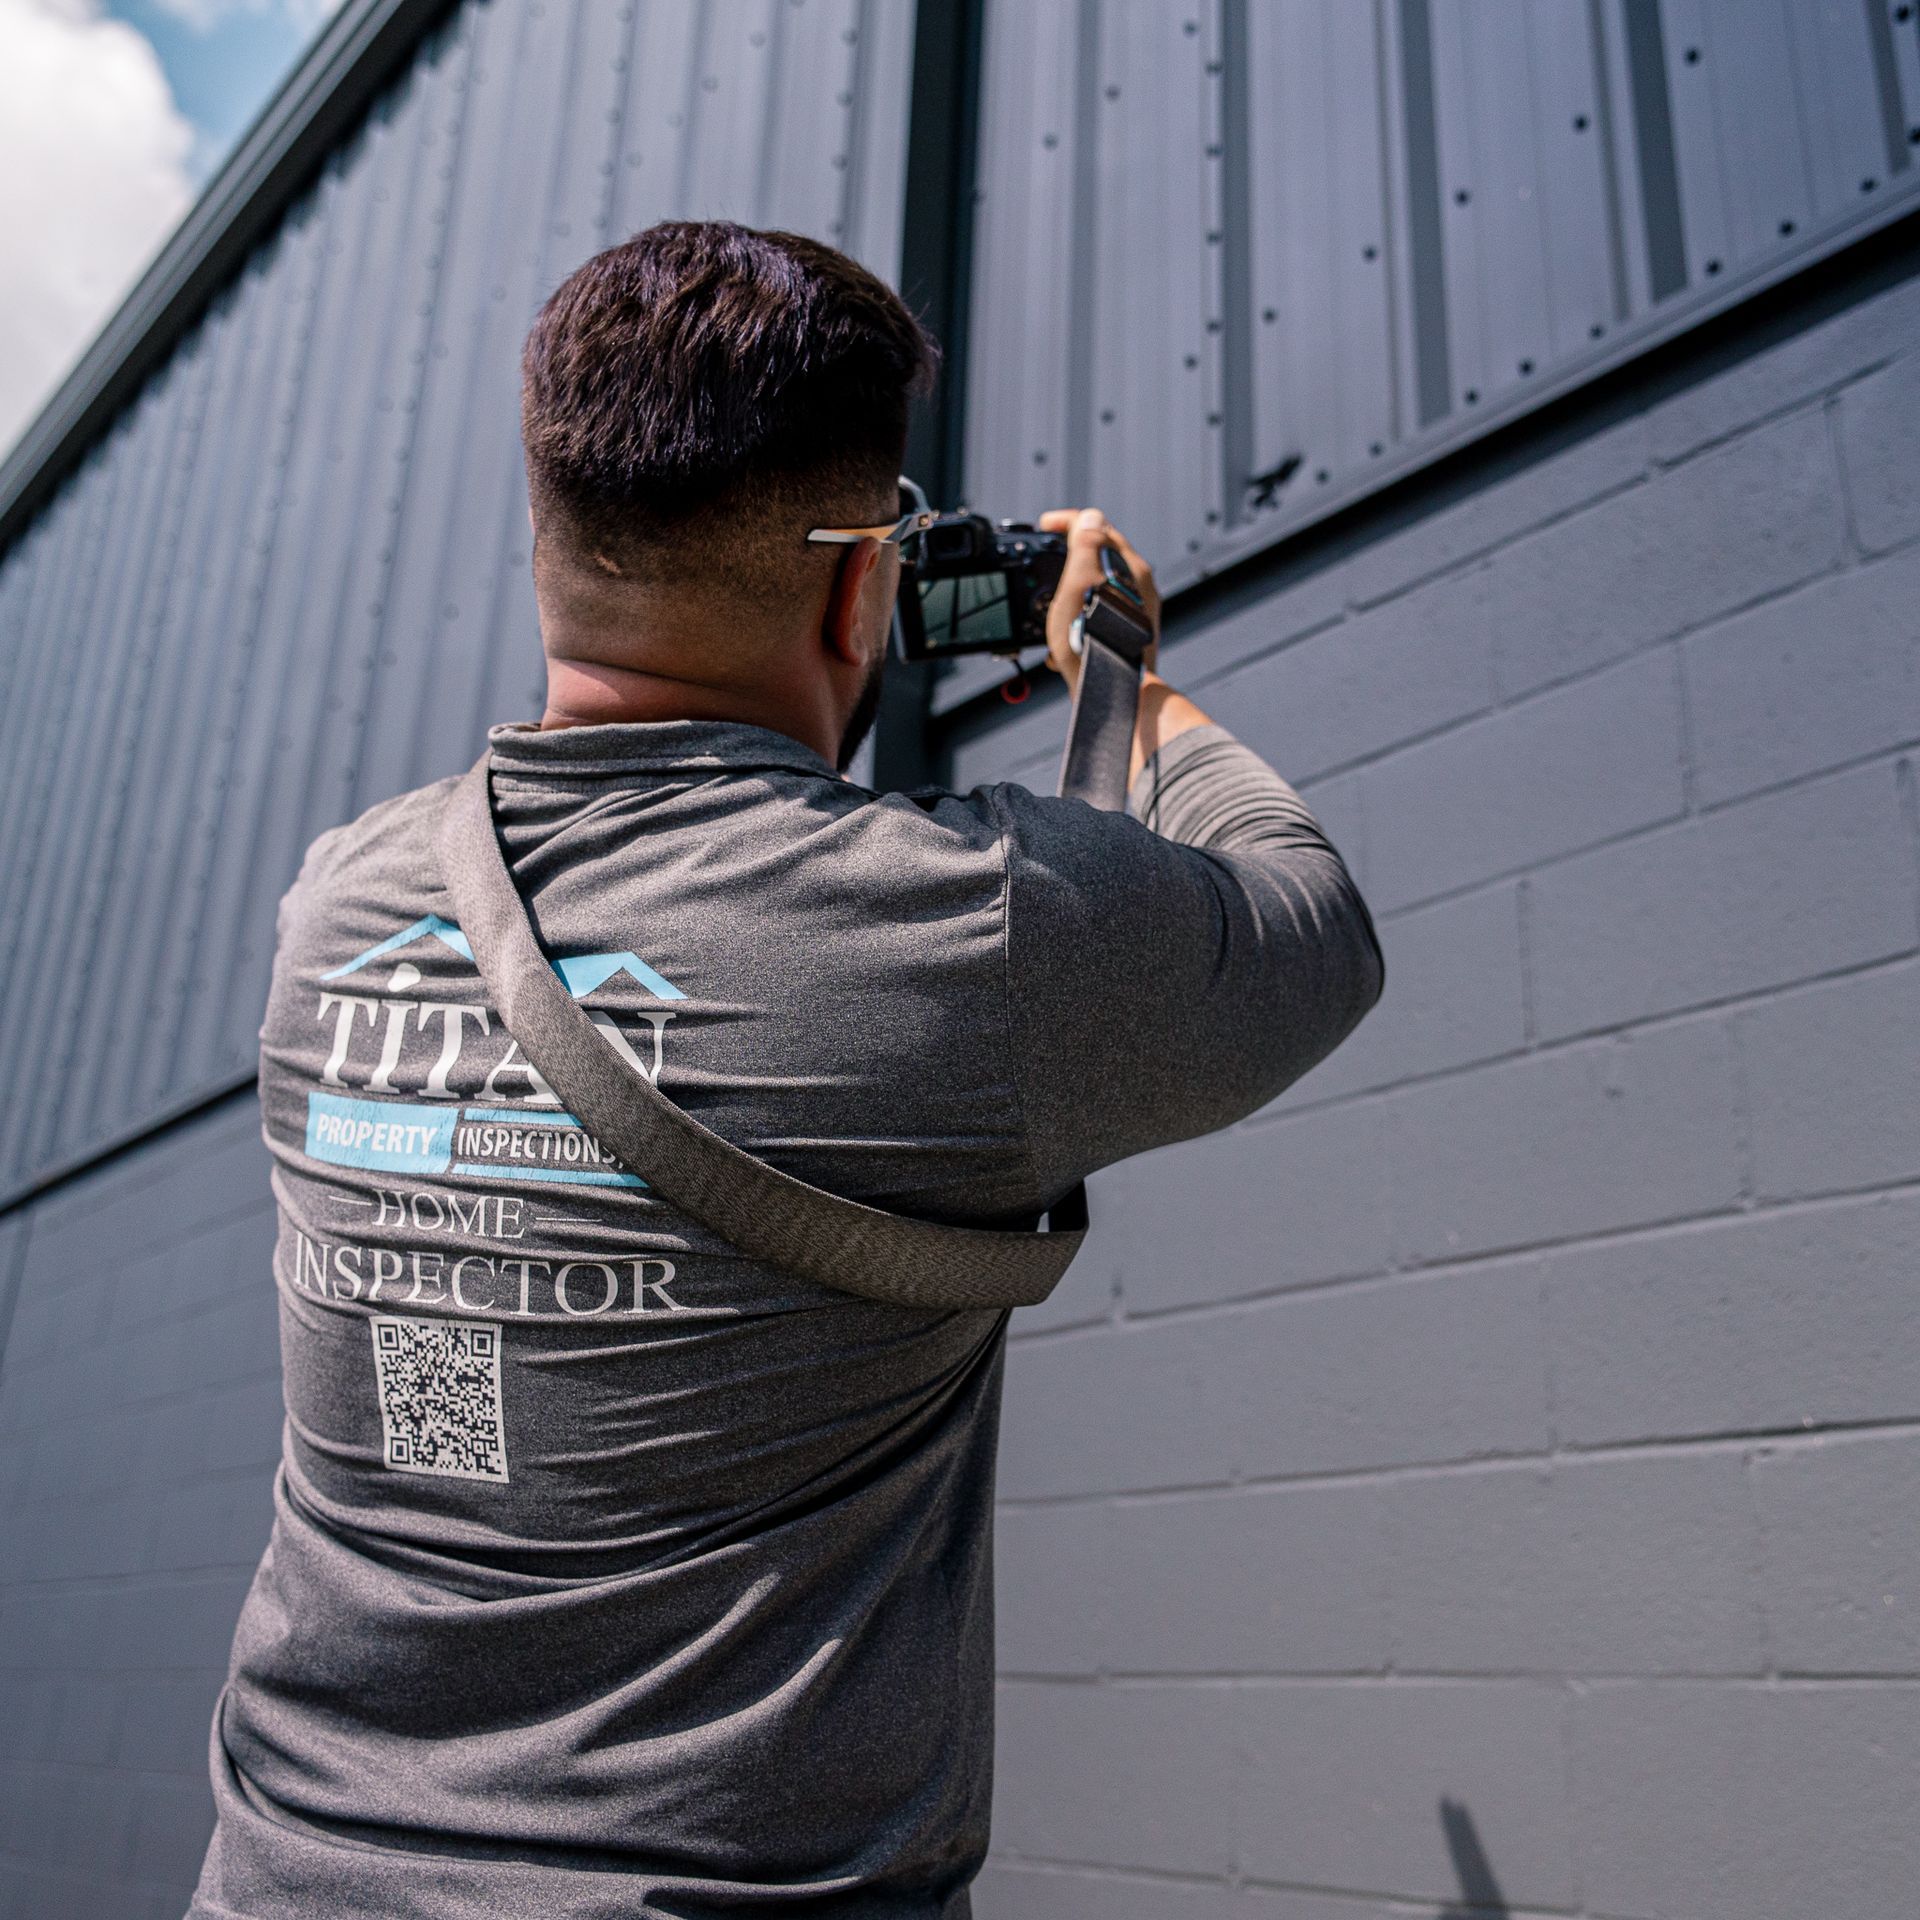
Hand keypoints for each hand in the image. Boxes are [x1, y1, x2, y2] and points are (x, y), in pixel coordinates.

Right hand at [1037, 508, 1160, 690]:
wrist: (1113, 692)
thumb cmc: (1091, 641)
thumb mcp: (1078, 585)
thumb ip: (1084, 545)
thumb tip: (1089, 517)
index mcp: (1127, 563)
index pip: (1095, 522)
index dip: (1066, 520)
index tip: (1045, 526)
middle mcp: (1138, 581)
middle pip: (1098, 551)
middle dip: (1068, 552)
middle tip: (1046, 562)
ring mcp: (1137, 605)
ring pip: (1098, 581)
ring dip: (1071, 586)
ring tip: (1051, 605)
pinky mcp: (1131, 629)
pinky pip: (1101, 608)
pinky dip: (1080, 612)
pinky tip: (1064, 633)